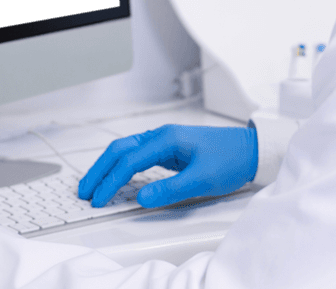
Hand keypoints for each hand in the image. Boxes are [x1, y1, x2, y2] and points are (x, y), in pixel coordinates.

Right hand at [78, 124, 257, 208]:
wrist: (251, 149)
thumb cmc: (231, 159)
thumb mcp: (202, 178)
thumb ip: (170, 189)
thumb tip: (142, 198)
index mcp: (167, 138)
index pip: (129, 160)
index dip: (111, 181)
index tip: (99, 199)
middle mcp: (162, 135)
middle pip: (120, 150)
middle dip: (99, 170)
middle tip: (84, 191)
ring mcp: (164, 140)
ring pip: (126, 150)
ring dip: (107, 167)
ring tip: (93, 185)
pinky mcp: (168, 148)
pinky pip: (137, 155)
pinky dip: (121, 166)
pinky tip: (116, 178)